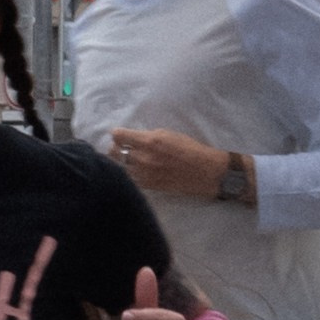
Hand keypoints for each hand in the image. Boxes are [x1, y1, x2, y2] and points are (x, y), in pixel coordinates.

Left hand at [105, 127, 233, 206]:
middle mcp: (144, 158)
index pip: (121, 136)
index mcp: (150, 141)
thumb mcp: (169, 134)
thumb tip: (134, 137)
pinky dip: (127, 174)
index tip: (116, 134)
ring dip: (118, 162)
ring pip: (119, 167)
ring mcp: (144, 174)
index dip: (116, 134)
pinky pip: (129, 179)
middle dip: (115, 148)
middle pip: (115, 152)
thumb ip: (149, 136)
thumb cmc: (190, 149)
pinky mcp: (148, 186)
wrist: (204, 172)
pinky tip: (130, 171)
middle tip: (117, 146)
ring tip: (122, 159)